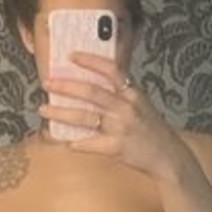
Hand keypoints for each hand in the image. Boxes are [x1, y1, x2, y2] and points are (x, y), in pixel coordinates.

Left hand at [40, 53, 182, 180]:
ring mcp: (121, 128)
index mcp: (133, 94)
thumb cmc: (150, 129)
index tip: (71, 55)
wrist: (168, 156)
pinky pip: (89, 143)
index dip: (90, 61)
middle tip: (47, 82)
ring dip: (61, 113)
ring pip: (84, 117)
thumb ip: (121, 93)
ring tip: (44, 109)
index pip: (111, 70)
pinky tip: (65, 141)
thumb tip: (91, 83)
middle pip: (91, 92)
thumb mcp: (141, 104)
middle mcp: (126, 108)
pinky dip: (76, 142)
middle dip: (65, 86)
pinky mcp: (116, 148)